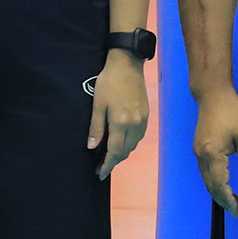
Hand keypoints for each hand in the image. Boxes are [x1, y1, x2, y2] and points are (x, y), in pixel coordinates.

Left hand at [88, 51, 148, 179]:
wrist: (127, 64)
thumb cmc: (109, 81)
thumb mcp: (97, 104)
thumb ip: (96, 127)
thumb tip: (91, 147)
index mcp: (121, 122)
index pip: (114, 152)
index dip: (107, 165)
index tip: (100, 174)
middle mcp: (134, 124)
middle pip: (125, 151)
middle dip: (113, 161)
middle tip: (101, 166)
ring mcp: (142, 120)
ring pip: (133, 145)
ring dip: (122, 153)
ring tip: (109, 155)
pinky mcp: (146, 114)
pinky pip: (139, 136)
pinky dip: (130, 143)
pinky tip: (121, 141)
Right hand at [191, 89, 237, 215]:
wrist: (212, 94)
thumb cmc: (231, 112)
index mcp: (213, 155)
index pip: (220, 185)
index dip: (229, 200)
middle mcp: (202, 156)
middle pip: (210, 186)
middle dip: (223, 200)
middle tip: (237, 210)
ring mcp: (198, 152)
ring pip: (206, 179)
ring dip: (217, 192)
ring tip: (231, 200)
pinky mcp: (198, 147)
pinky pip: (204, 171)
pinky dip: (213, 182)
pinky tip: (222, 183)